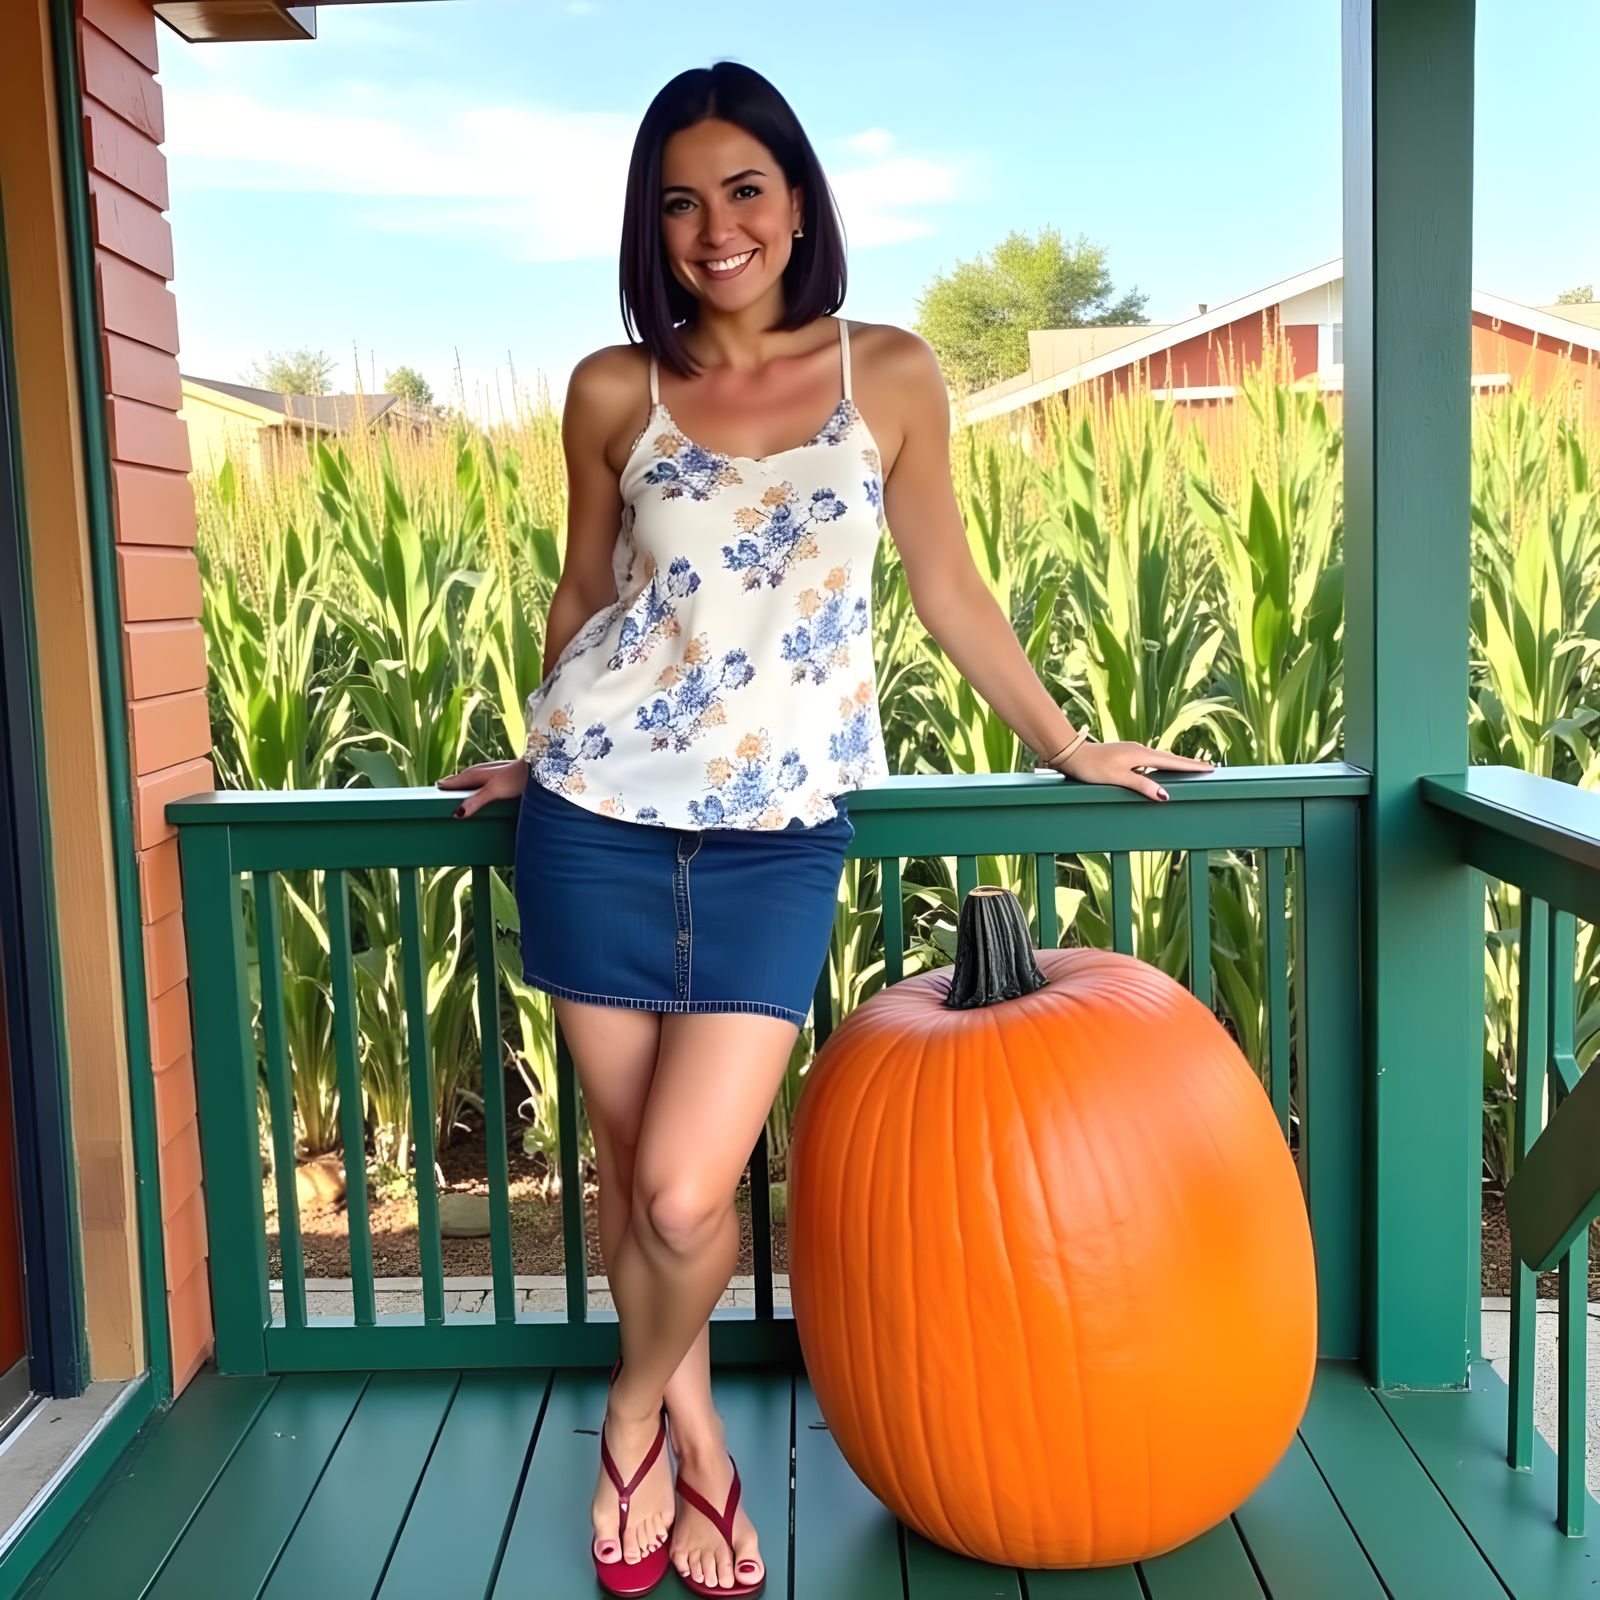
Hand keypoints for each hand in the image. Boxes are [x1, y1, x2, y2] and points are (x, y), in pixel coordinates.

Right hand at [437, 757, 529, 818]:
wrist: (539, 766)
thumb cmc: (517, 777)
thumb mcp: (494, 791)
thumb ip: (475, 801)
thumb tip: (456, 813)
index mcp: (473, 774)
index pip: (451, 782)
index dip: (442, 788)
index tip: (430, 796)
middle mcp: (479, 771)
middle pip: (459, 781)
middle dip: (450, 788)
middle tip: (439, 796)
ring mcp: (489, 773)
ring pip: (470, 781)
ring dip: (463, 789)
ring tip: (456, 797)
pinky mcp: (499, 776)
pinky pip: (480, 783)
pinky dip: (475, 789)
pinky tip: (479, 794)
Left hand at [1049, 739, 1214, 801]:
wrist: (1071, 753)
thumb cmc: (1091, 767)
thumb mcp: (1117, 778)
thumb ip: (1141, 786)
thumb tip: (1165, 795)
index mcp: (1141, 755)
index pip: (1173, 762)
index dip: (1191, 766)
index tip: (1209, 768)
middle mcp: (1139, 750)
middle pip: (1170, 758)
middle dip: (1189, 764)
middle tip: (1208, 767)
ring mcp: (1132, 750)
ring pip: (1160, 758)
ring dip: (1176, 763)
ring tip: (1191, 769)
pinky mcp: (1125, 754)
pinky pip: (1151, 759)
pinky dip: (1162, 764)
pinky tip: (1162, 769)